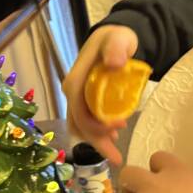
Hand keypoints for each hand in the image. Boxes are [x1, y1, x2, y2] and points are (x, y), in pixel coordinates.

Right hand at [62, 25, 138, 164]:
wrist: (115, 38)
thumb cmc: (116, 39)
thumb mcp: (119, 39)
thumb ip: (116, 48)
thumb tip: (114, 63)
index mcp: (76, 81)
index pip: (80, 110)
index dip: (96, 125)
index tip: (120, 126)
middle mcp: (73, 92)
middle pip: (79, 124)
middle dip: (96, 140)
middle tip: (117, 153)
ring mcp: (78, 98)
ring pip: (81, 127)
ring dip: (97, 140)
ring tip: (115, 151)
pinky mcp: (86, 102)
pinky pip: (87, 123)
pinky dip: (98, 134)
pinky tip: (113, 138)